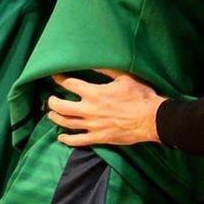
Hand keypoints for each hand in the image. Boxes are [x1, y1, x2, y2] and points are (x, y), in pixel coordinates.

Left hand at [47, 70, 163, 146]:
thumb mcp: (124, 77)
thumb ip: (105, 70)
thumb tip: (90, 63)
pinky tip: (61, 137)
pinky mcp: (99, 138)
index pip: (70, 84)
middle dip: (52, 102)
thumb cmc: (140, 96)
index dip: (60, 80)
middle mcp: (89, 110)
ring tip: (52, 114)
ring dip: (56, 118)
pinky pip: (77, 141)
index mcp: (95, 93)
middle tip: (51, 99)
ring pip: (66, 123)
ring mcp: (92, 126)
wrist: (152, 119)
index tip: (55, 77)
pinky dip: (67, 139)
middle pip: (61, 106)